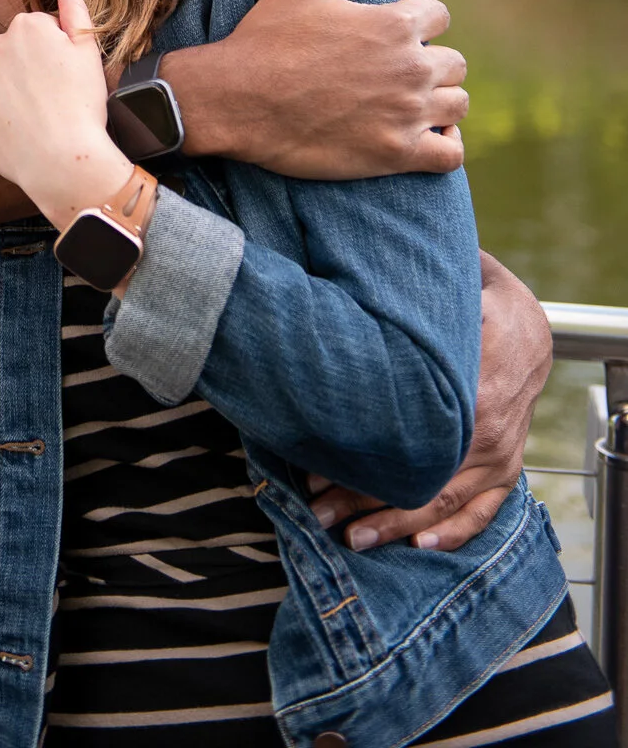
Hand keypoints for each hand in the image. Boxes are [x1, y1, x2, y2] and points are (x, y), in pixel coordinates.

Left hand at [0, 0, 129, 228]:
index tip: (57, 81)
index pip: (35, 30)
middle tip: (42, 98)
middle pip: (9, 44)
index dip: (49, 57)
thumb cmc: (82, 110)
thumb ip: (75, 7)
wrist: (63, 161)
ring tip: (21, 108)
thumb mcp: (89, 52)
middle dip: (22, 64)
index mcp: (31, 24)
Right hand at [176, 0, 466, 178]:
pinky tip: (424, 136)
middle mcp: (411, 68)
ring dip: (438, 101)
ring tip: (408, 102)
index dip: (415, 20)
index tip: (389, 33)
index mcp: (395, 23)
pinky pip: (450, 154)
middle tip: (392, 71)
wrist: (236, 100)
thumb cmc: (268, 37)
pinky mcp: (396, 154)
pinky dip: (446, 144)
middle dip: (429, 62)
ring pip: (457, 105)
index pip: (439, 16)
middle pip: (454, 62)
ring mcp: (407, 114)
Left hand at [309, 251, 550, 549]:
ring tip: (351, 539)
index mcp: (469, 394)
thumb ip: (410, 311)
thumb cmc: (474, 304)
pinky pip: (485, 511)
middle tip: (318, 513)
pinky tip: (419, 547)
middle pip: (420, 483)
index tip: (315, 474)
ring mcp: (501, 456)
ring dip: (395, 524)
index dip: (360, 466)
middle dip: (364, 502)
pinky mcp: (508, 468)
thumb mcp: (445, 296)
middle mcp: (487, 434)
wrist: (529, 325)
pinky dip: (454, 534)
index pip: (407, 448)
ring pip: (444, 504)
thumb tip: (350, 307)